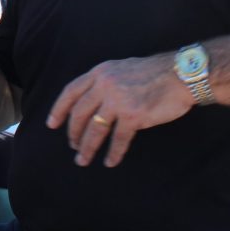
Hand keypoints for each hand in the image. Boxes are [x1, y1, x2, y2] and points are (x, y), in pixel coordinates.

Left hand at [46, 53, 194, 167]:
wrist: (178, 74)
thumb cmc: (150, 72)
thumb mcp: (119, 68)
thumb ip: (103, 82)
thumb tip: (90, 99)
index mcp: (98, 74)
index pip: (70, 92)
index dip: (59, 109)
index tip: (52, 124)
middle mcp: (104, 86)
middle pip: (79, 114)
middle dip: (73, 133)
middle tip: (72, 146)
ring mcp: (118, 101)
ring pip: (94, 129)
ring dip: (87, 147)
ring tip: (82, 159)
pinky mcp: (133, 116)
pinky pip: (118, 139)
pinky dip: (113, 152)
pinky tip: (109, 161)